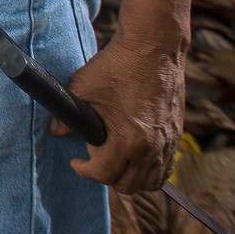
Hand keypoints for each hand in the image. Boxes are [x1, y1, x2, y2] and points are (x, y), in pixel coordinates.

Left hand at [53, 38, 185, 192]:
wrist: (153, 48)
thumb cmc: (117, 66)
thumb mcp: (83, 88)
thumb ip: (68, 116)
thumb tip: (57, 131)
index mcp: (127, 139)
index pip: (105, 175)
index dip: (85, 171)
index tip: (77, 161)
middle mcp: (151, 147)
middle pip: (128, 185)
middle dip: (106, 175)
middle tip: (95, 154)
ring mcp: (167, 143)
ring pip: (150, 182)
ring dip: (129, 177)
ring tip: (115, 157)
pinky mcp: (176, 135)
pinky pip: (166, 169)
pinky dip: (150, 171)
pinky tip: (136, 156)